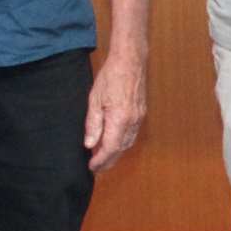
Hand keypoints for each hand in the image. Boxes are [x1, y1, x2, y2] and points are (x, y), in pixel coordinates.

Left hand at [84, 48, 145, 171]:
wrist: (130, 61)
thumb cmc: (111, 77)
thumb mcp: (95, 100)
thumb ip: (93, 124)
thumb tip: (89, 144)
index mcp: (120, 119)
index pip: (110, 148)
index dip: (100, 160)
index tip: (91, 167)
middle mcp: (132, 122)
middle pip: (121, 149)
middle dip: (109, 161)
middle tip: (97, 169)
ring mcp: (139, 118)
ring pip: (128, 143)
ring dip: (116, 153)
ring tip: (103, 157)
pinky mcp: (141, 113)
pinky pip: (132, 134)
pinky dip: (123, 143)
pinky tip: (115, 142)